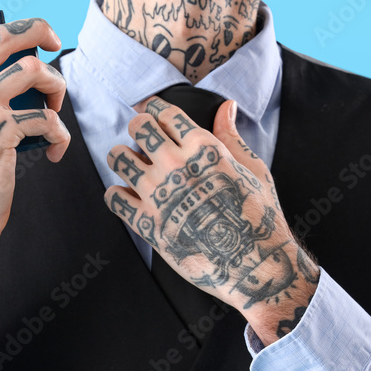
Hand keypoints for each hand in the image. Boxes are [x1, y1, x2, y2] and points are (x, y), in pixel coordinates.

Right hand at [0, 0, 68, 250]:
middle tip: (53, 40)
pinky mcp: (1, 135)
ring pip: (34, 70)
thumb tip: (14, 61)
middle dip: (38, 28)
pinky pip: (47, 119)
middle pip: (3, 36)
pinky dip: (60, 135)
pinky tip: (56, 150)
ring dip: (57, 86)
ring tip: (56, 106)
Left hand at [103, 96, 320, 343]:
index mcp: (202, 147)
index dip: (156, 110)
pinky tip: (129, 198)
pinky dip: (117, 195)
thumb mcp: (253, 169)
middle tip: (143, 139)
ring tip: (132, 166)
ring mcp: (157, 193)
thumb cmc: (258, 216)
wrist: (253, 263)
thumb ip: (232, 136)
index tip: (152, 113)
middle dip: (139, 128)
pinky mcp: (145, 222)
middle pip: (137, 127)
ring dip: (123, 158)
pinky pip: (113, 197)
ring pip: (117, 157)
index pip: (165, 113)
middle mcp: (175, 165)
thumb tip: (226, 107)